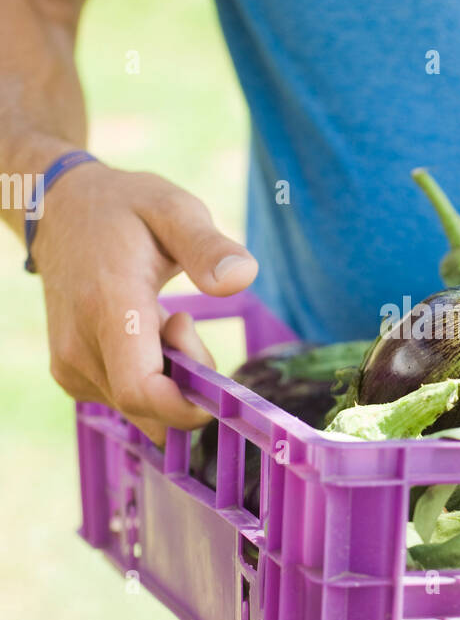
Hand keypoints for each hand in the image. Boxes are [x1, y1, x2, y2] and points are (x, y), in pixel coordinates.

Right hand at [33, 162, 257, 443]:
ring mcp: (70, 367)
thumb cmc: (126, 209)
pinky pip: (127, 402)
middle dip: (187, 382)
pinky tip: (142, 332)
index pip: (143, 391)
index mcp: (109, 306)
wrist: (60, 212)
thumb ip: (208, 246)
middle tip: (183, 318)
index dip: (187, 403)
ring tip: (158, 316)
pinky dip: (149, 378)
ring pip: (142, 410)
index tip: (211, 368)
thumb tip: (241, 277)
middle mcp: (80, 347)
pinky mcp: (71, 377)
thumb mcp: (173, 209)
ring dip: (169, 377)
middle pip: (151, 408)